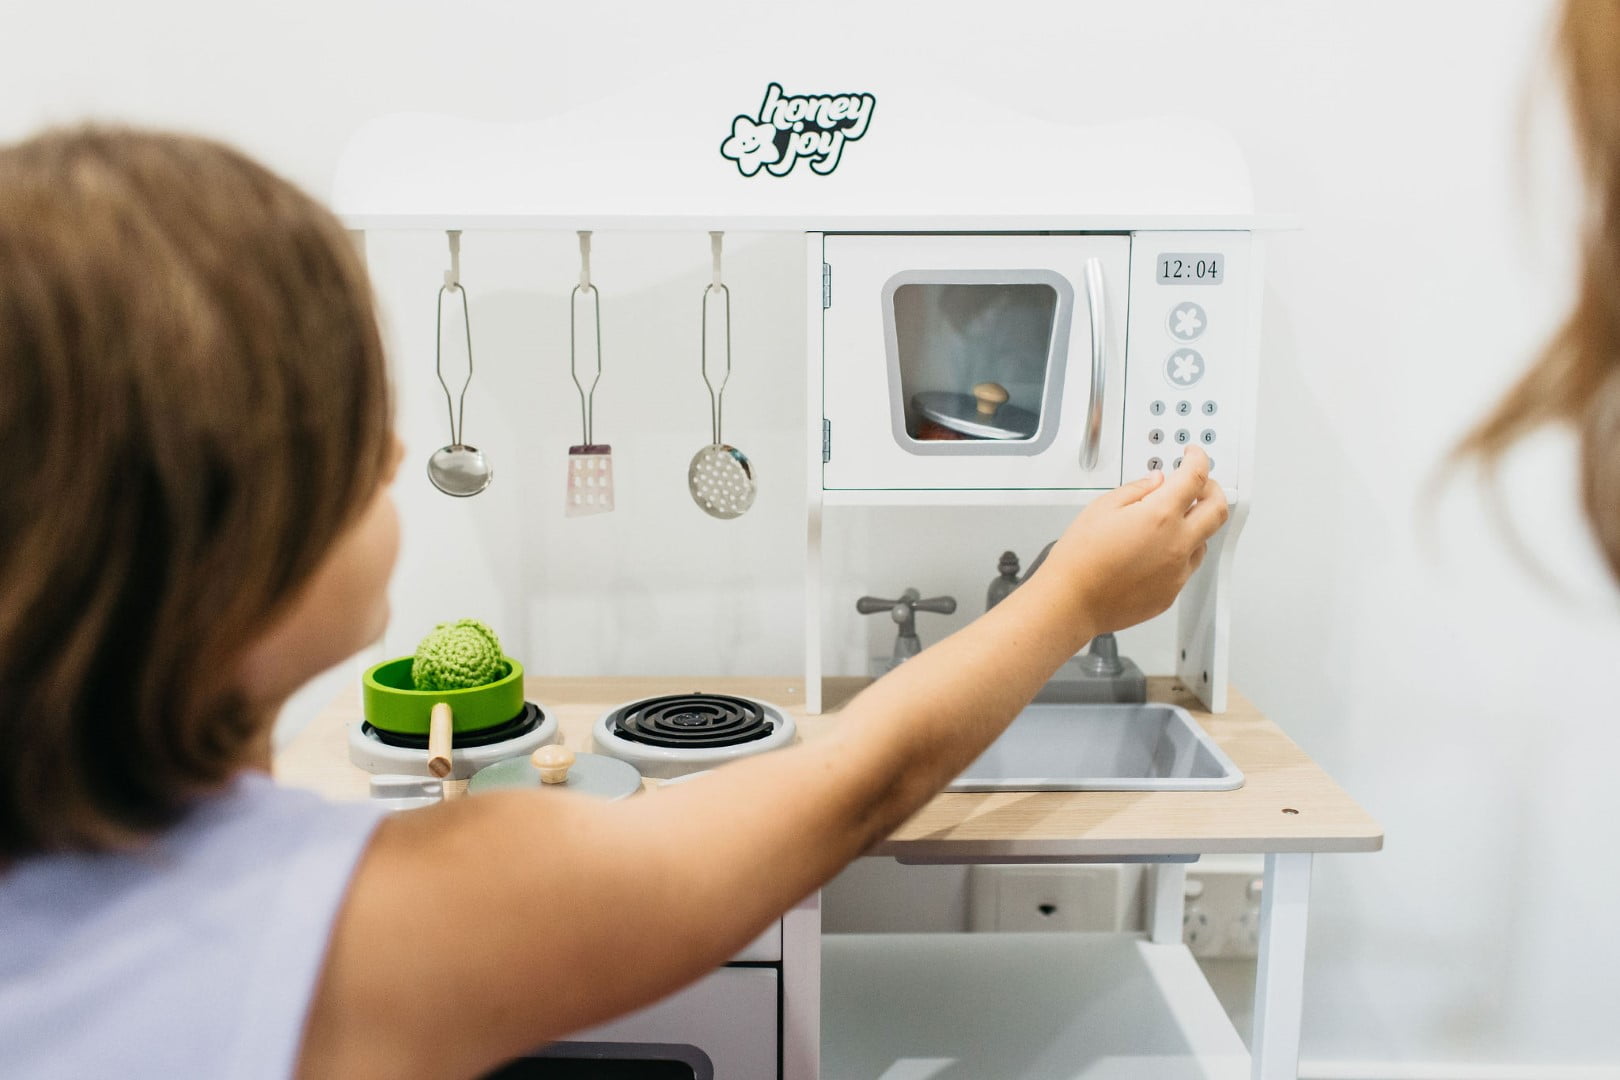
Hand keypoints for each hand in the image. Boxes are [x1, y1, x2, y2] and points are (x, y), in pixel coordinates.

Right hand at [1038, 447, 1228, 635]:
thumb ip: (1136, 490)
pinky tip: (1156, 551)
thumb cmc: (1080, 558)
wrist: (1071, 601)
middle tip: (1200, 484)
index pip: (1195, 478)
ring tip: (1171, 522)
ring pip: (1204, 540)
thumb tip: (1157, 482)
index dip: (1198, 460)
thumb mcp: (1102, 508)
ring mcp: (1177, 572)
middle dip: (1213, 489)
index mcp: (1160, 516)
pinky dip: (1179, 552)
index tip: (1194, 456)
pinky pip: (1186, 567)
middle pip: (1217, 509)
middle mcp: (1177, 544)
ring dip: (1196, 524)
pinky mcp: (1171, 593)